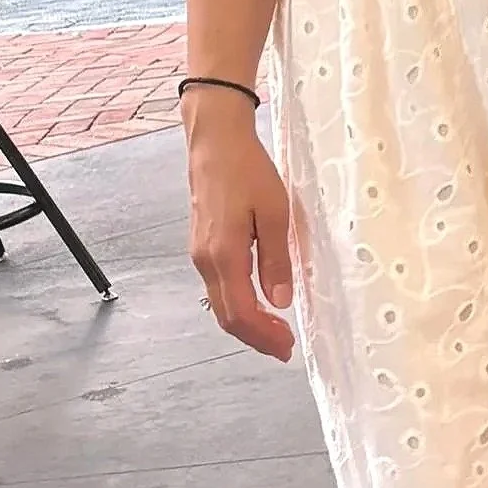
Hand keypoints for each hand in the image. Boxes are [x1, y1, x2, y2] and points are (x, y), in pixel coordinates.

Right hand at [186, 98, 294, 361]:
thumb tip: (281, 301)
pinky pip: (218, 287)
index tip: (287, 346)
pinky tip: (258, 299)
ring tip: (276, 328)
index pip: (241, 313)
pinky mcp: (201, 244)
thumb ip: (277, 258)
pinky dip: (238, 303)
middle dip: (255, 337)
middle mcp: (205, 260)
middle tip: (284, 346)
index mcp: (224, 255)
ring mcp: (199, 253)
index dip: (263, 336)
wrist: (215, 140)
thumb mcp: (275, 211)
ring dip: (247, 322)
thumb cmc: (247, 170)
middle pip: (226, 316)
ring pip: (220, 303)